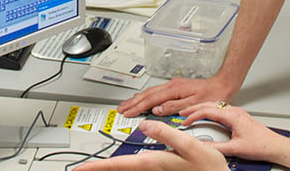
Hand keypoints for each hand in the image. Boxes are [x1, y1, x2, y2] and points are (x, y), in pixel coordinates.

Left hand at [74, 121, 226, 170]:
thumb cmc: (209, 169)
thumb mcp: (191, 146)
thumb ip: (167, 134)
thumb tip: (146, 124)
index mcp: (154, 162)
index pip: (118, 165)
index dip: (97, 167)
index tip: (80, 169)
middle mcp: (151, 169)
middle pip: (118, 169)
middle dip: (99, 169)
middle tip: (80, 169)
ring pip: (126, 169)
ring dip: (110, 168)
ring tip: (94, 166)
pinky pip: (135, 170)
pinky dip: (123, 168)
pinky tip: (119, 167)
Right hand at [118, 76, 236, 116]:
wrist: (223, 84)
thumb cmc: (212, 94)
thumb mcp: (193, 104)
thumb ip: (174, 107)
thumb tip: (158, 110)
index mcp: (174, 90)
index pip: (151, 100)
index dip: (137, 107)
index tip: (128, 113)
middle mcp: (171, 86)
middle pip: (147, 94)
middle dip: (132, 102)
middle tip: (121, 109)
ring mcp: (173, 85)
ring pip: (150, 92)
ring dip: (137, 99)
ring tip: (127, 104)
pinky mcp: (176, 87)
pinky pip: (156, 92)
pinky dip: (146, 96)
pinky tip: (144, 99)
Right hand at [177, 101, 285, 162]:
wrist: (275, 145)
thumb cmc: (261, 145)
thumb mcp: (235, 149)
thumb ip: (216, 148)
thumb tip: (203, 146)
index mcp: (232, 116)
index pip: (207, 111)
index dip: (193, 116)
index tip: (184, 121)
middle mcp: (235, 111)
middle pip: (209, 105)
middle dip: (194, 108)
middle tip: (183, 113)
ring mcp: (238, 112)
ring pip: (215, 105)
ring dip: (202, 108)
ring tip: (192, 113)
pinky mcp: (240, 116)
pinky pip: (221, 109)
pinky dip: (210, 110)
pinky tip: (208, 116)